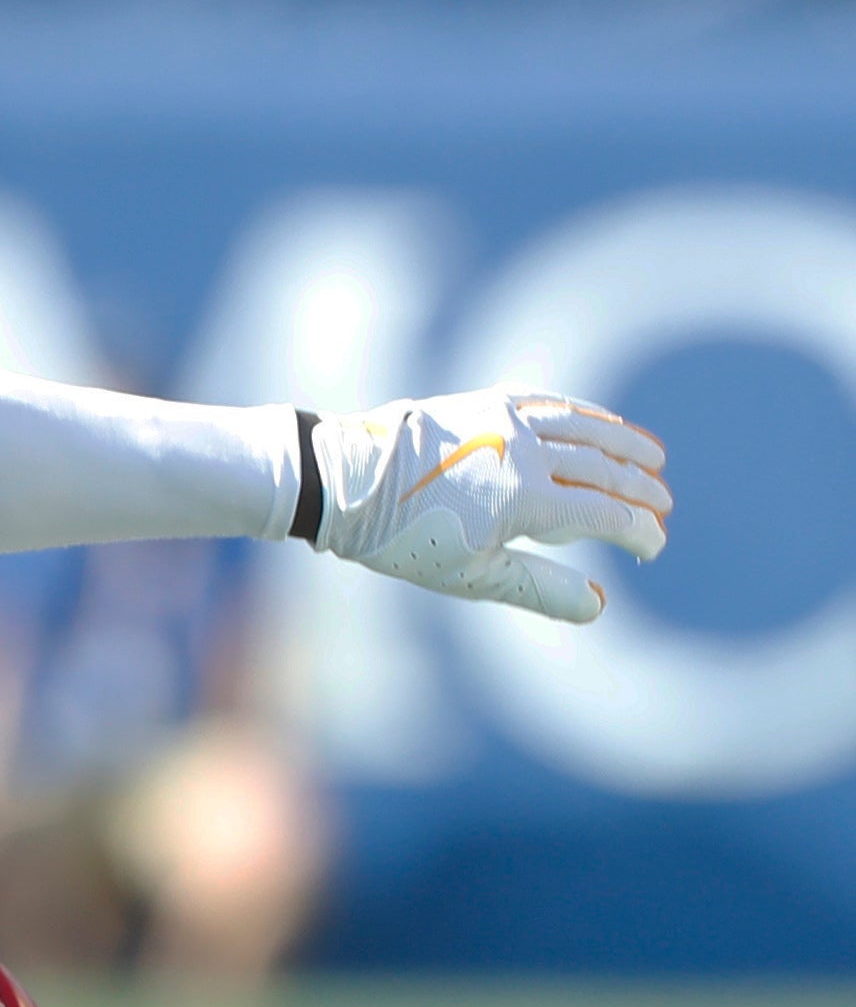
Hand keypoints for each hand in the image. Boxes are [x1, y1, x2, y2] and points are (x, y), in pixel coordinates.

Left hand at [310, 386, 667, 623]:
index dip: (637, 531)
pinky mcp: (486, 401)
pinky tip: (599, 424)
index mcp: (523, 500)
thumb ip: (538, 589)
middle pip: (602, 470)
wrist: (343, 480)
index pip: (604, 516)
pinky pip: (550, 403)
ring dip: (623, 444)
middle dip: (640, 490)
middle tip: (664, 505)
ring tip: (654, 459)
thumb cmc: (402, 538)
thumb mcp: (469, 577)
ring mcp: (505, 420)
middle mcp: (523, 452)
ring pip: (584, 428)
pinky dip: (584, 414)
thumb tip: (599, 605)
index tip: (653, 545)